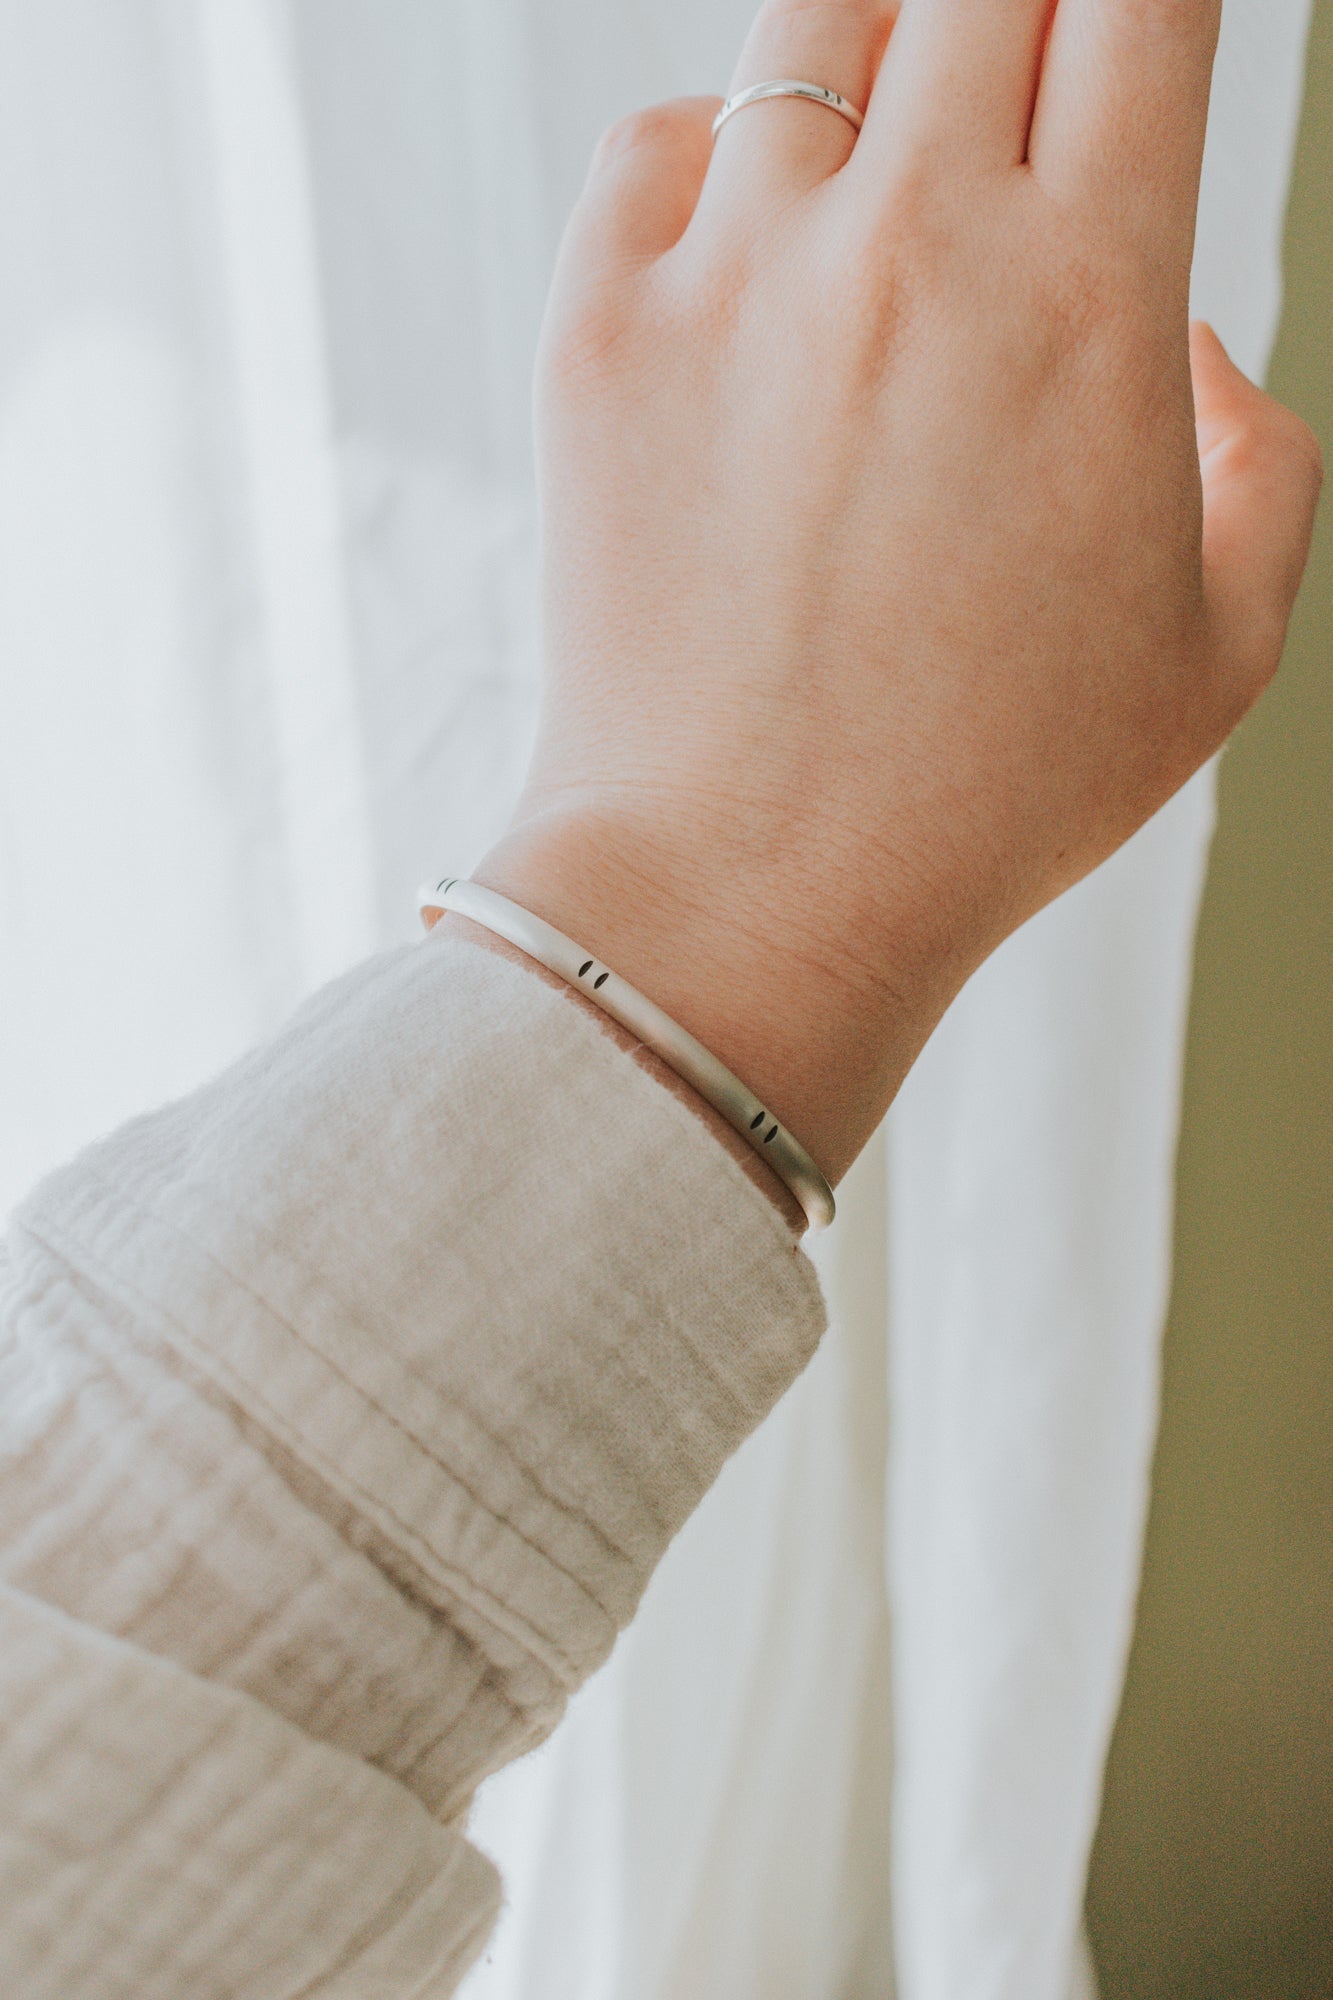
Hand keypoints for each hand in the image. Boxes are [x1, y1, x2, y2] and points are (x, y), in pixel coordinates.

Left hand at [476, 0, 1321, 1183]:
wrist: (747, 891)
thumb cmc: (986, 797)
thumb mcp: (1220, 652)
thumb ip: (1263, 458)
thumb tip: (1195, 343)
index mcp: (1091, 293)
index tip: (1133, 36)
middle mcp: (913, 242)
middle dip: (1024, 11)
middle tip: (1020, 90)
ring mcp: (738, 273)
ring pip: (819, 18)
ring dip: (881, 52)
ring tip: (895, 148)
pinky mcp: (602, 327)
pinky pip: (662, 139)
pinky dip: (719, 156)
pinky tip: (757, 250)